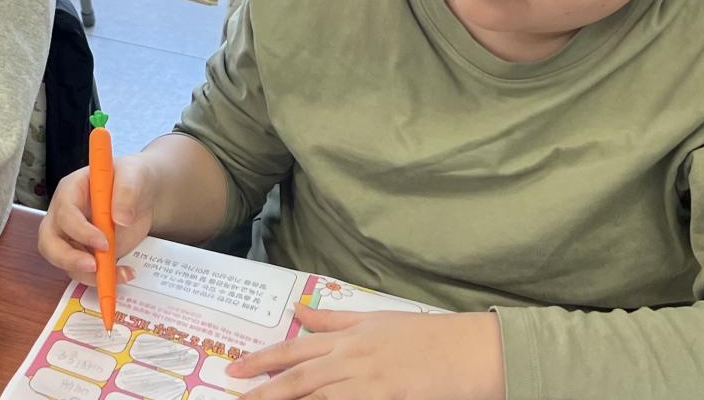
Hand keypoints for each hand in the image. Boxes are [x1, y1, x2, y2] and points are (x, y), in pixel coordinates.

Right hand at [37, 153, 157, 280]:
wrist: (141, 194)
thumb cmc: (131, 178)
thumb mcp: (133, 175)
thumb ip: (127, 191)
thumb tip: (120, 219)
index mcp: (71, 191)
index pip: (64, 214)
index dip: (80, 231)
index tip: (103, 242)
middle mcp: (64, 216)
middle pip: (49, 242)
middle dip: (67, 258)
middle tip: (93, 267)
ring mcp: (72, 237)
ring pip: (64, 262)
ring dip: (88, 275)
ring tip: (120, 274)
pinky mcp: (85, 253)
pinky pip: (84, 272)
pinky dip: (101, 278)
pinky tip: (124, 273)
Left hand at [229, 306, 505, 399]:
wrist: (470, 350)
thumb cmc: (427, 336)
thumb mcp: (377, 320)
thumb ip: (335, 320)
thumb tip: (299, 313)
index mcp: (348, 338)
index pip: (294, 350)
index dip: (262, 361)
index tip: (233, 370)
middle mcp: (352, 359)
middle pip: (298, 378)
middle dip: (263, 390)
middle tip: (235, 398)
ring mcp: (368, 382)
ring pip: (316, 396)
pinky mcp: (386, 399)